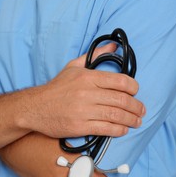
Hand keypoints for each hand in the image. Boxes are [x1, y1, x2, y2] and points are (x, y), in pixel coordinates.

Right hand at [20, 43, 145, 137]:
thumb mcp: (73, 67)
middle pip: (121, 100)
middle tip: (141, 111)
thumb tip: (113, 46)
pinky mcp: (79, 126)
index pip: (121, 81)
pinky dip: (118, 130)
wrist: (34, 108)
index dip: (134, 88)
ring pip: (116, 115)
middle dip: (136, 107)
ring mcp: (83, 111)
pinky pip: (106, 129)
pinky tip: (122, 129)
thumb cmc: (55, 89)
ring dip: (131, 120)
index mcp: (87, 77)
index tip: (135, 93)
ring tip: (136, 122)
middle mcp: (86, 93)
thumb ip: (94, 56)